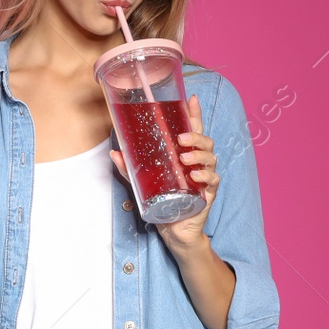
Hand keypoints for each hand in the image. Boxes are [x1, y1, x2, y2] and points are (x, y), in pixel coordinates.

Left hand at [110, 93, 216, 250]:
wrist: (174, 229)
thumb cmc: (161, 200)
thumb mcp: (141, 182)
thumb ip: (129, 167)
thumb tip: (114, 152)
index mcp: (185, 154)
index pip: (192, 130)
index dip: (194, 114)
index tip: (191, 99)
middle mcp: (197, 162)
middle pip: (205, 141)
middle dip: (195, 135)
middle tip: (181, 139)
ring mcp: (204, 177)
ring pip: (211, 157)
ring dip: (199, 154)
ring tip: (185, 157)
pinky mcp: (208, 193)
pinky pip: (213, 180)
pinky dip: (206, 176)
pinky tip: (196, 176)